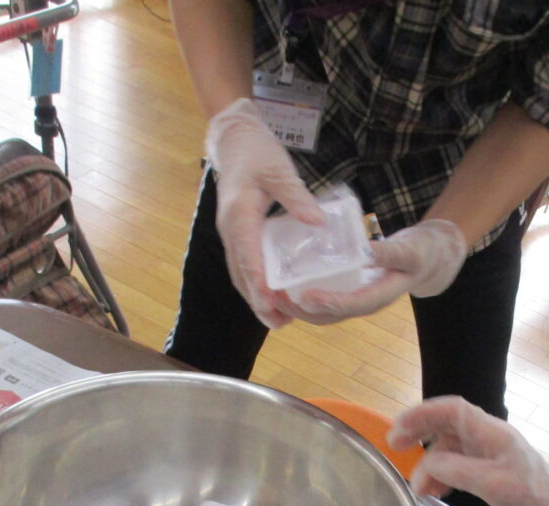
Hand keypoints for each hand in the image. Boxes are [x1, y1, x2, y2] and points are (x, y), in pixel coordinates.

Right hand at [206, 98, 324, 328]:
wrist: (234, 139)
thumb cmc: (256, 152)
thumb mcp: (279, 170)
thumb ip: (297, 197)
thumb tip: (318, 223)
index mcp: (239, 216)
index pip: (249, 258)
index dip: (260, 284)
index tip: (273, 304)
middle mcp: (230, 229)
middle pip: (241, 274)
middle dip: (258, 301)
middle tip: (279, 324)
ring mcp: (231, 233)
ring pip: (240, 273)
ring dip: (256, 298)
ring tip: (278, 320)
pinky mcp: (237, 232)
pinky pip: (244, 264)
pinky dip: (255, 284)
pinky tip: (272, 296)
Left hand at [278, 219, 467, 324]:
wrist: (427, 258)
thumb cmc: (421, 253)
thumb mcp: (410, 250)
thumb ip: (389, 253)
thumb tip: (365, 252)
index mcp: (380, 296)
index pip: (352, 305)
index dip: (329, 303)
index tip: (306, 296)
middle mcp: (365, 304)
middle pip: (330, 315)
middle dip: (302, 310)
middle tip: (278, 296)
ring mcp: (355, 300)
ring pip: (323, 313)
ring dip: (298, 308)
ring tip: (275, 293)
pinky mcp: (348, 293)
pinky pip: (323, 301)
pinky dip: (304, 297)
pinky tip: (288, 284)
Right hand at [387, 396, 548, 505]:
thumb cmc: (535, 500)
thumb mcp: (493, 485)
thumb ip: (457, 470)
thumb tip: (429, 463)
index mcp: (492, 433)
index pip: (452, 409)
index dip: (421, 414)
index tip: (397, 432)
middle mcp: (490, 438)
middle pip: (447, 426)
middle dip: (420, 436)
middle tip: (396, 450)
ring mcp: (490, 455)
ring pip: (450, 449)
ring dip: (431, 466)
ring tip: (420, 491)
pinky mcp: (492, 473)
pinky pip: (459, 466)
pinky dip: (443, 477)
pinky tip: (436, 494)